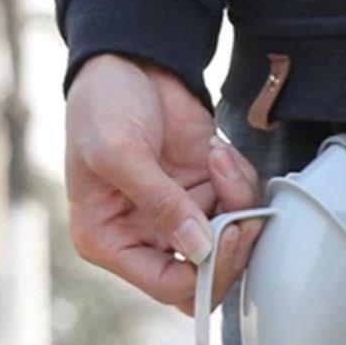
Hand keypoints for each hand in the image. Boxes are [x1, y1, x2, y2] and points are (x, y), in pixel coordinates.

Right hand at [65, 54, 263, 313]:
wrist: (126, 58)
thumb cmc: (102, 106)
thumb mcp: (119, 153)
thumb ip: (159, 202)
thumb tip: (198, 246)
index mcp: (110, 241)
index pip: (167, 286)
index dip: (203, 272)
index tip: (226, 236)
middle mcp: (145, 237)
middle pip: (203, 277)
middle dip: (230, 248)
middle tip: (243, 218)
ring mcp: (178, 214)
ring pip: (228, 239)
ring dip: (237, 203)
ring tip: (217, 159)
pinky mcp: (202, 189)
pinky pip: (239, 204)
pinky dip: (240, 180)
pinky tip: (217, 151)